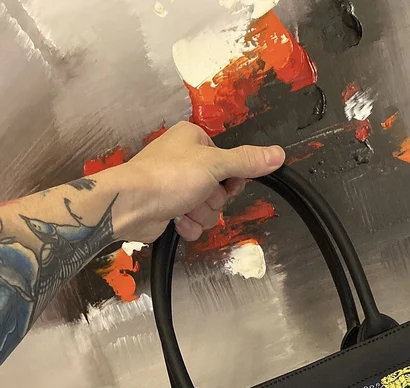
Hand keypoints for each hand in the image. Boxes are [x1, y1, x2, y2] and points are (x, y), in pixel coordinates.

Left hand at [102, 121, 285, 242]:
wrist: (130, 205)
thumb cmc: (168, 177)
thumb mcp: (214, 165)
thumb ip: (247, 162)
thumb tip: (279, 154)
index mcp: (194, 140)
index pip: (229, 163)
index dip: (231, 179)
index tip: (224, 182)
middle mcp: (185, 160)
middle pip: (220, 189)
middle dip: (212, 201)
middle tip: (198, 196)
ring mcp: (176, 186)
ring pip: (208, 209)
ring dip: (200, 215)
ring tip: (184, 209)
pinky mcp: (169, 209)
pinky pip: (193, 222)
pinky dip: (188, 226)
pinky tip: (177, 222)